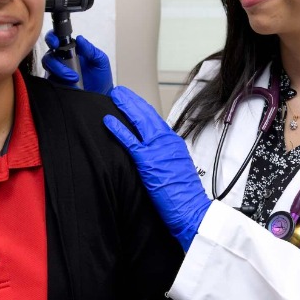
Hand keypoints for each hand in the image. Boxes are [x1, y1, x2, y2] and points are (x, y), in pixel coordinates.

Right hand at [41, 31, 113, 94]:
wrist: (101, 95)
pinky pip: (49, 79)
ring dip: (60, 70)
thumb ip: (91, 50)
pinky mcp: (55, 83)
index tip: (56, 43)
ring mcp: (57, 72)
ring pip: (48, 66)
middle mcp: (62, 59)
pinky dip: (58, 79)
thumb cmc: (101, 77)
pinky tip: (70, 83)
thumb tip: (80, 39)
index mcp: (72, 49)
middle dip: (54, 59)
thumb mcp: (100, 61)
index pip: (57, 39)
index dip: (52, 38)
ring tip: (74, 77)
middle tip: (66, 64)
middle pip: (49, 54)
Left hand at [103, 86, 210, 250]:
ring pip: (139, 121)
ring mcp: (158, 150)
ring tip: (114, 95)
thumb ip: (164, 157)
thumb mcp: (176, 168)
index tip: (131, 101)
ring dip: (125, 106)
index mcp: (173, 142)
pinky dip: (118, 129)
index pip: (154, 119)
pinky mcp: (148, 162)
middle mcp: (167, 141)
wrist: (192, 208)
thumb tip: (153, 155)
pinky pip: (130, 141)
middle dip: (131, 100)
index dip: (141, 108)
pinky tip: (107, 121)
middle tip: (119, 91)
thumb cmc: (184, 194)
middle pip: (146, 114)